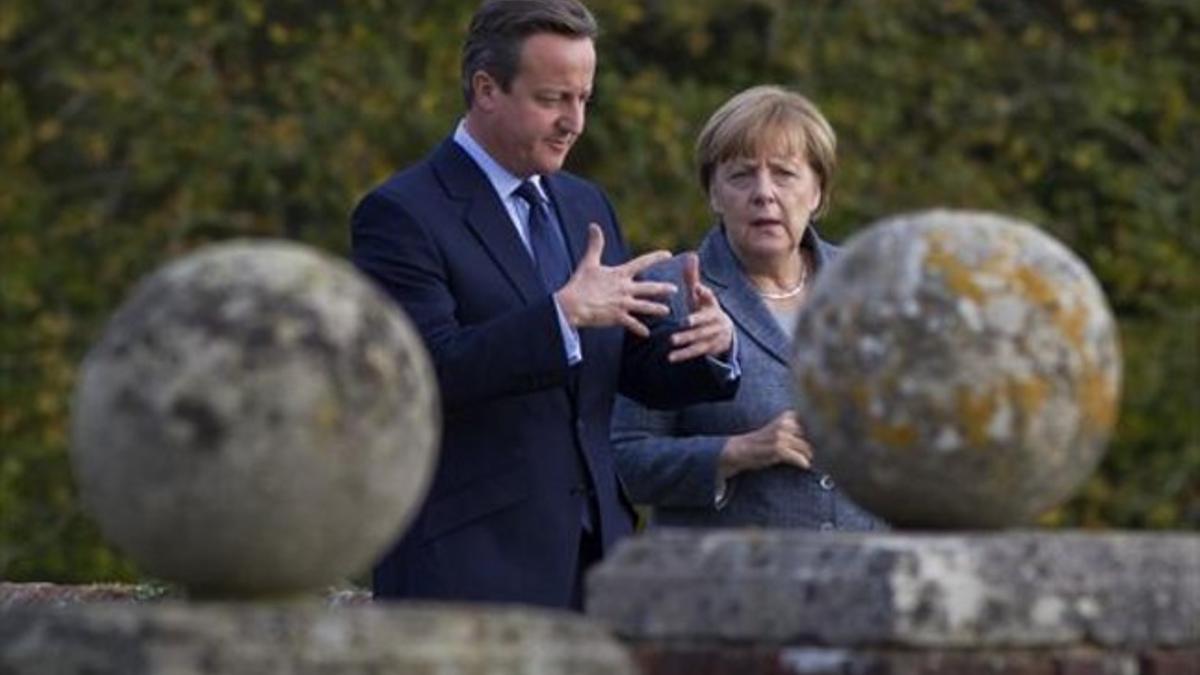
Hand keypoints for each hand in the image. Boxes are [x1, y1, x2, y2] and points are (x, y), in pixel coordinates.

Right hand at [555, 223, 676, 337]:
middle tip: (676, 289)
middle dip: (663, 289)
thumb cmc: (580, 283)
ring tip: (667, 312)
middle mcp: (624, 289)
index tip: (668, 254)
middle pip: (649, 288)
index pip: (642, 263)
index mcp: (620, 274)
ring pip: (645, 307)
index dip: (656, 257)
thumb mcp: (588, 262)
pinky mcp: (617, 317)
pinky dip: (639, 329)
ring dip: (657, 309)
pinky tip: (646, 333)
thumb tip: (594, 225)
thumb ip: (595, 245)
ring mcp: (622, 304)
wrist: (572, 305)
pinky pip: (632, 324)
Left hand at [667, 252, 734, 362]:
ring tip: (672, 341)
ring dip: (687, 340)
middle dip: (696, 322)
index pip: (711, 298)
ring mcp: (715, 336)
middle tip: (684, 322)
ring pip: (701, 338)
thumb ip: (693, 279)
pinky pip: (697, 352)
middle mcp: (717, 320)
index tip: (699, 289)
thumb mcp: (700, 296)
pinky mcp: (711, 349)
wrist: (724, 333)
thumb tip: (691, 256)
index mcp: (713, 305)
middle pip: (706, 321)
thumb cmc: (705, 310)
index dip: (705, 293)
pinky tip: (671, 358)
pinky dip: (684, 355)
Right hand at [719, 411, 812, 478]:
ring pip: (806, 449)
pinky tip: (803, 467)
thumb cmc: (759, 442)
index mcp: (786, 417)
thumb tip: (815, 440)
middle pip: (809, 438)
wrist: (738, 450)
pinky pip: (799, 459)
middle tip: (814, 456)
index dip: (816, 435)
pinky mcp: (778, 450)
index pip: (811, 425)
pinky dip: (802, 464)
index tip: (820, 443)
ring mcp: (781, 437)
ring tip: (808, 462)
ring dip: (808, 457)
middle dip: (811, 448)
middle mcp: (784, 424)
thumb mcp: (776, 429)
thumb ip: (792, 429)